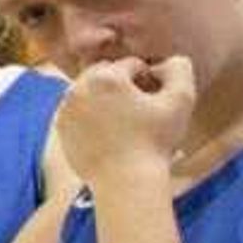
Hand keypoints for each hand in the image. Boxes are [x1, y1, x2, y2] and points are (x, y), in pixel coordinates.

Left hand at [58, 56, 195, 189]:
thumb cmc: (155, 141)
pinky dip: (92, 114)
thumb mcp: (181, 100)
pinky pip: (79, 111)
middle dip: (123, 84)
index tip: (155, 100)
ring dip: (106, 97)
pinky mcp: (61, 128)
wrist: (126, 181)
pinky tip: (110, 131)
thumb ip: (180, 69)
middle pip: (106, 74)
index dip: (149, 80)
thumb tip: (167, 61)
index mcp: (104, 77)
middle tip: (139, 107)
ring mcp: (65, 109)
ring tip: (126, 119)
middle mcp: (78, 89)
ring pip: (90, 91)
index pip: (131, 65)